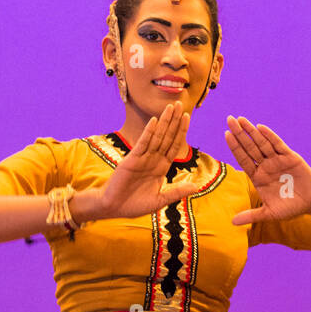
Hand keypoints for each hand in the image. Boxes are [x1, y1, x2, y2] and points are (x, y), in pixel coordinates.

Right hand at [96, 104, 196, 218]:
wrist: (114, 207)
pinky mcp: (132, 160)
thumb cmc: (135, 205)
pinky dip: (148, 133)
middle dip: (174, 121)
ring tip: (170, 107)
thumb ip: (177, 192)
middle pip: (167, 137)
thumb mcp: (160, 200)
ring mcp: (142, 158)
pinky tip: (155, 121)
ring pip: (156, 137)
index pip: (174, 145)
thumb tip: (196, 186)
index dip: (181, 131)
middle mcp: (153, 159)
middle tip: (180, 103)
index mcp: (161, 167)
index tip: (187, 117)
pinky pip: (142, 144)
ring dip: (164, 121)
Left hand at [226, 117, 310, 224]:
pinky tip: (260, 128)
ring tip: (241, 119)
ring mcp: (277, 160)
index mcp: (258, 177)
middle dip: (239, 134)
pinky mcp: (290, 157)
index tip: (226, 134)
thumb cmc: (290, 207)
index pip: (243, 159)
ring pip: (262, 143)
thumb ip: (252, 215)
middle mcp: (266, 166)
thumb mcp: (270, 213)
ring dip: (251, 131)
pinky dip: (270, 136)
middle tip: (229, 119)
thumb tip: (232, 223)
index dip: (235, 147)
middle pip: (249, 147)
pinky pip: (278, 145)